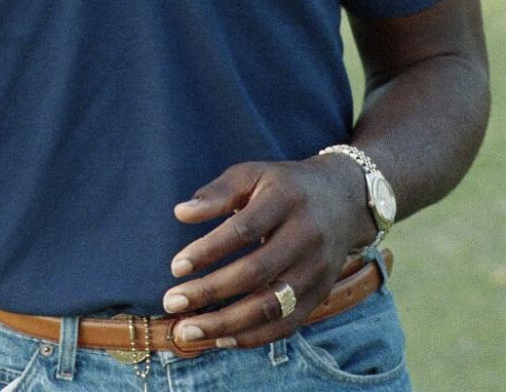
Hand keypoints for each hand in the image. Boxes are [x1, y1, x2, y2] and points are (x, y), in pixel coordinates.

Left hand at [162, 156, 369, 349]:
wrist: (343, 199)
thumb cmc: (283, 186)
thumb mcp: (253, 174)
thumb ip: (218, 193)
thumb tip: (181, 213)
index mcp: (286, 200)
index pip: (243, 230)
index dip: (208, 250)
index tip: (175, 267)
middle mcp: (306, 237)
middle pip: (256, 273)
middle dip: (210, 292)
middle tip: (171, 302)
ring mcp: (317, 270)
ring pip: (271, 306)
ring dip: (226, 324)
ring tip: (188, 331)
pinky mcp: (320, 295)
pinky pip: (287, 325)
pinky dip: (252, 337)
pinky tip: (220, 339)